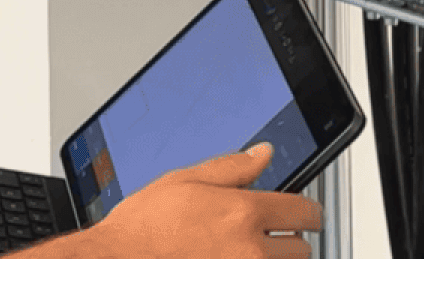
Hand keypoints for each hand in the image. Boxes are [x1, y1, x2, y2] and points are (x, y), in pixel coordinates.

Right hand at [87, 143, 322, 258]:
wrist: (115, 264)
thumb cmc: (142, 228)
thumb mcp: (185, 181)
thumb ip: (232, 168)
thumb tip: (264, 153)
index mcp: (242, 213)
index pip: (304, 212)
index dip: (307, 211)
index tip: (304, 214)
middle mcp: (249, 252)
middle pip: (301, 250)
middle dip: (288, 240)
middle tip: (266, 235)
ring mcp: (242, 278)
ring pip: (285, 273)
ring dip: (275, 263)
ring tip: (248, 254)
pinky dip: (256, 274)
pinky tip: (232, 265)